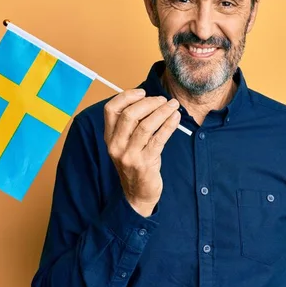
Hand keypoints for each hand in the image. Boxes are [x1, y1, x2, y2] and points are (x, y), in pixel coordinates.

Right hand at [103, 89, 180, 216]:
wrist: (137, 194)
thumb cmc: (136, 163)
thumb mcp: (126, 143)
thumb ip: (132, 124)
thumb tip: (148, 99)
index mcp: (109, 137)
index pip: (111, 109)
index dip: (126, 96)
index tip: (143, 92)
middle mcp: (116, 145)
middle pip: (129, 115)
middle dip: (149, 103)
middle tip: (163, 100)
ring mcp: (129, 155)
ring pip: (145, 125)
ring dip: (162, 112)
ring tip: (173, 105)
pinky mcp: (144, 163)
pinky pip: (159, 139)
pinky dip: (169, 125)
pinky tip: (176, 118)